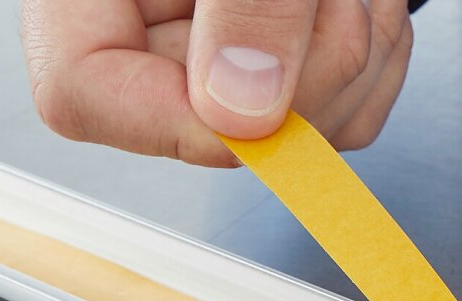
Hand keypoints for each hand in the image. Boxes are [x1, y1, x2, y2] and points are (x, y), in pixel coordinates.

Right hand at [20, 0, 413, 166]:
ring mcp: (215, 50)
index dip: (182, 119)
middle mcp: (142, 24)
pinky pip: (341, 112)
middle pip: (207, 123)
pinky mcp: (282, 64)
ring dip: (357, 57)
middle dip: (307, 70)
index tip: (270, 98)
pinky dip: (377, 58)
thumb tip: (242, 113)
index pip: (84, 94)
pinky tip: (365, 3)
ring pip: (292, 128)